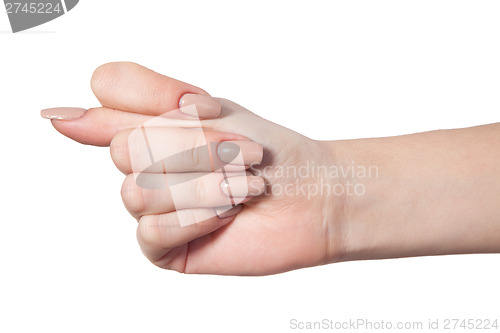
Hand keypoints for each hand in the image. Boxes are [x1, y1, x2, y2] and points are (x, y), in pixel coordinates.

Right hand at [42, 62, 345, 274]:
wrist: (311, 196)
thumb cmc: (268, 153)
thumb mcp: (209, 111)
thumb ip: (137, 106)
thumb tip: (64, 117)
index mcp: (153, 122)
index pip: (106, 90)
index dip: (151, 98)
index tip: (195, 108)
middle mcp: (145, 162)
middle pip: (125, 145)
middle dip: (194, 148)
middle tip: (239, 154)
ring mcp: (152, 206)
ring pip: (137, 191)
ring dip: (201, 184)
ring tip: (240, 187)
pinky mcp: (164, 246)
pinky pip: (153, 230)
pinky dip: (198, 217)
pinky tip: (227, 213)